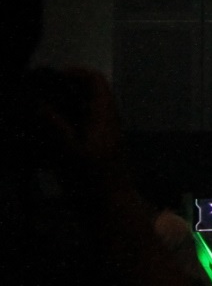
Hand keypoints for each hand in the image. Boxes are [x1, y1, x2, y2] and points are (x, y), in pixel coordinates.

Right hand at [26, 66, 132, 191]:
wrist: (109, 211)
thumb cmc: (94, 180)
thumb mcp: (70, 152)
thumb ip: (54, 125)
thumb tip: (38, 102)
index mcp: (104, 116)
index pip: (96, 82)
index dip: (75, 74)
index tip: (48, 77)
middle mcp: (102, 123)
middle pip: (83, 96)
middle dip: (58, 93)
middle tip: (31, 99)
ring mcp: (96, 139)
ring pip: (75, 116)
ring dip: (54, 113)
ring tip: (27, 118)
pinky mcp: (87, 155)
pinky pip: (70, 136)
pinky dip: (53, 134)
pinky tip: (31, 144)